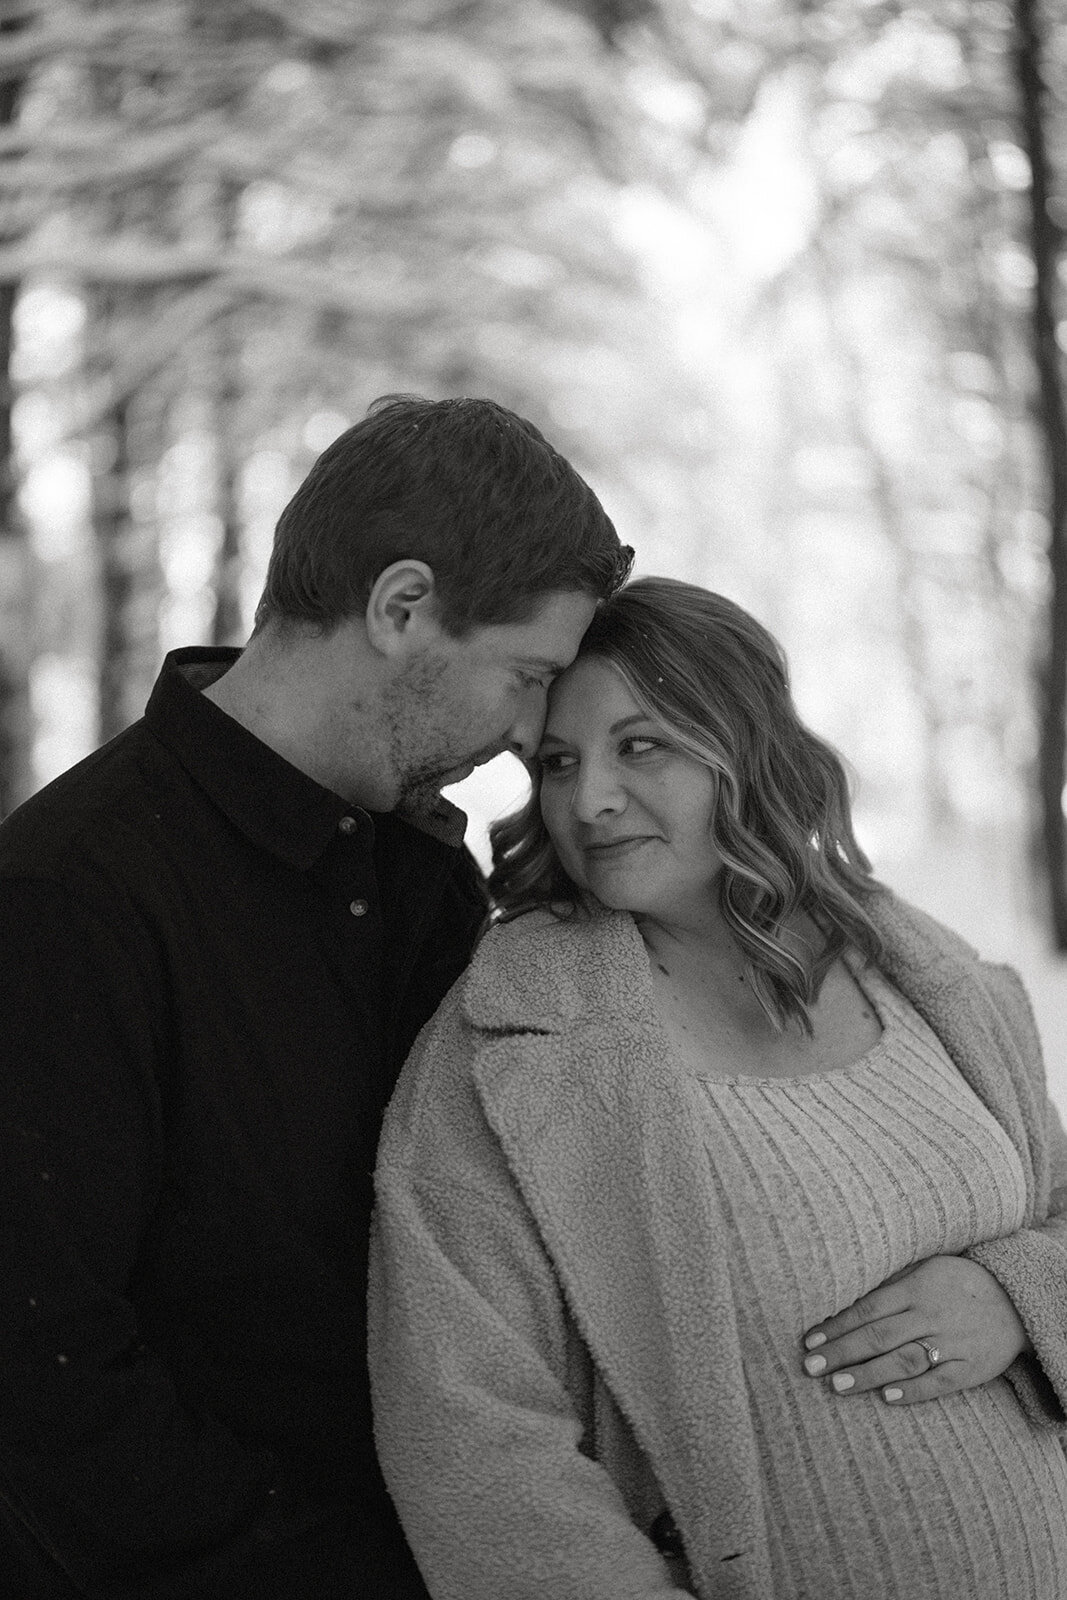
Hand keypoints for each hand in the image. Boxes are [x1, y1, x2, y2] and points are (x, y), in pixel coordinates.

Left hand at [800, 1255, 1031, 1405]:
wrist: (1016, 1301)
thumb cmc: (958, 1283)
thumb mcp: (925, 1269)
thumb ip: (890, 1285)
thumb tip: (845, 1299)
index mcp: (916, 1289)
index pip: (868, 1309)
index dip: (838, 1326)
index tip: (809, 1341)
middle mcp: (931, 1316)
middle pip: (879, 1337)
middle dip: (842, 1353)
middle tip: (810, 1367)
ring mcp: (952, 1343)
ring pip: (904, 1361)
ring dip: (869, 1374)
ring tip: (837, 1386)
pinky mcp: (970, 1368)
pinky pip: (940, 1381)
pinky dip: (914, 1391)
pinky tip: (888, 1397)